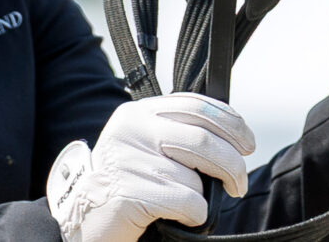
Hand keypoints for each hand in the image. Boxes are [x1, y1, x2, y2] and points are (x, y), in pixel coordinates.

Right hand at [48, 92, 254, 241]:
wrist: (81, 222)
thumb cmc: (124, 186)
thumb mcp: (146, 148)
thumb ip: (177, 134)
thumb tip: (231, 137)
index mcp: (138, 113)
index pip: (196, 105)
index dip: (231, 123)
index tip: (247, 143)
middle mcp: (132, 130)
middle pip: (203, 139)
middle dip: (233, 164)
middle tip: (238, 184)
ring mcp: (128, 159)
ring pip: (196, 175)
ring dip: (206, 196)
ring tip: (194, 206)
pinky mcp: (129, 192)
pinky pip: (187, 201)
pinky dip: (195, 215)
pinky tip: (181, 219)